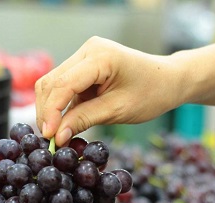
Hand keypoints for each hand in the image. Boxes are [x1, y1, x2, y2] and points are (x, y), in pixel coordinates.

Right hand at [35, 36, 184, 146]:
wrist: (168, 80)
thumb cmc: (151, 94)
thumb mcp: (118, 110)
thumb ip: (85, 120)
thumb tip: (57, 136)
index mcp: (101, 56)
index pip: (63, 84)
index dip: (52, 112)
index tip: (49, 136)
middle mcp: (88, 50)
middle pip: (51, 82)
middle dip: (47, 112)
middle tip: (50, 140)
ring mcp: (84, 56)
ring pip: (52, 84)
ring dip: (50, 110)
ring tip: (56, 134)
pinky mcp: (82, 66)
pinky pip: (62, 87)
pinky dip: (59, 106)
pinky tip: (64, 123)